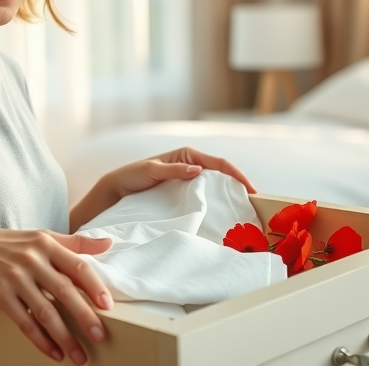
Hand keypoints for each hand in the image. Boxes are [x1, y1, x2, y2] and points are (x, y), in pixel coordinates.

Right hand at [0, 228, 112, 364]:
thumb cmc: (11, 245)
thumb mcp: (42, 236)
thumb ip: (75, 243)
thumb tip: (109, 243)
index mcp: (46, 243)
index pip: (76, 266)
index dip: (94, 286)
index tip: (107, 305)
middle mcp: (31, 259)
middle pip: (64, 291)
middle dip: (84, 316)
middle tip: (100, 336)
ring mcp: (14, 278)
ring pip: (45, 312)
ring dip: (64, 337)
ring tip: (79, 355)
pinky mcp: (0, 295)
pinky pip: (24, 322)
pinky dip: (40, 340)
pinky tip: (53, 352)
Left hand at [105, 146, 255, 198]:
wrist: (117, 189)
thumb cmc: (133, 175)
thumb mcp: (152, 170)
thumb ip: (174, 170)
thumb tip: (198, 170)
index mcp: (187, 154)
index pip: (219, 163)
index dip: (236, 175)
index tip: (250, 189)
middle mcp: (191, 165)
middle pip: (221, 174)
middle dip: (237, 185)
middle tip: (251, 203)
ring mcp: (188, 179)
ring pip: (214, 186)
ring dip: (227, 196)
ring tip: (241, 210)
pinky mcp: (183, 192)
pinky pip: (203, 196)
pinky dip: (214, 203)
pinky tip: (220, 214)